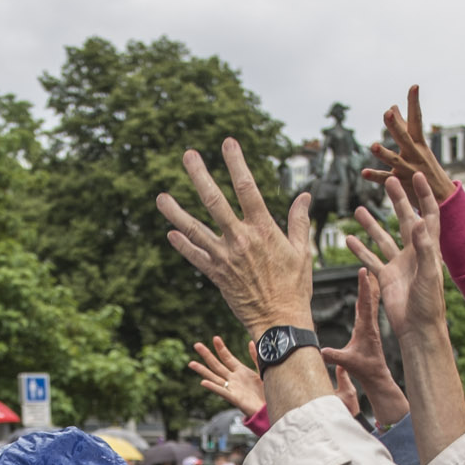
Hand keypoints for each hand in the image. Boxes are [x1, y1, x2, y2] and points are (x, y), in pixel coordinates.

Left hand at [159, 139, 314, 335]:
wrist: (280, 321)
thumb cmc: (295, 287)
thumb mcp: (302, 251)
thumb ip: (299, 221)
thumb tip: (304, 196)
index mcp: (263, 229)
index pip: (247, 187)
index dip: (236, 162)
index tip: (228, 143)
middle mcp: (240, 239)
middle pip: (214, 201)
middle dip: (199, 175)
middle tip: (188, 155)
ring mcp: (224, 257)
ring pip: (194, 229)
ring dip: (175, 212)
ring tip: (161, 197)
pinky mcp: (216, 274)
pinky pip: (194, 256)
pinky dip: (182, 244)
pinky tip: (171, 233)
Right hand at [189, 336, 264, 416]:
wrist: (271, 408)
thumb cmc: (266, 392)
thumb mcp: (262, 371)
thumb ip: (255, 357)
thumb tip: (251, 342)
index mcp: (240, 371)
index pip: (227, 357)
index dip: (221, 348)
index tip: (215, 338)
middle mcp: (233, 379)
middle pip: (217, 365)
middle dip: (207, 355)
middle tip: (197, 345)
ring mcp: (232, 388)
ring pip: (214, 377)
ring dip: (202, 370)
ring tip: (191, 363)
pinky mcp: (234, 399)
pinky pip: (222, 392)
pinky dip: (212, 387)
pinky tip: (203, 382)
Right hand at [319, 268, 409, 425]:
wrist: (377, 376)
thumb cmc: (365, 369)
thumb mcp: (348, 362)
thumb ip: (335, 356)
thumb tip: (321, 351)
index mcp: (366, 327)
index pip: (365, 302)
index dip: (364, 286)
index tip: (363, 269)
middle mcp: (369, 323)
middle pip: (370, 296)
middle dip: (368, 279)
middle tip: (368, 262)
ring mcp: (370, 325)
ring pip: (370, 301)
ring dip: (368, 286)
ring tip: (368, 271)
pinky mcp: (368, 329)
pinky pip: (367, 309)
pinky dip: (366, 297)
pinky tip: (364, 293)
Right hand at [347, 174, 446, 341]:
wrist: (418, 329)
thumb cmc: (429, 304)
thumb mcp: (428, 273)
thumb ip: (424, 247)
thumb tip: (418, 220)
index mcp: (428, 248)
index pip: (428, 214)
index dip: (424, 195)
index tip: (416, 176)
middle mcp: (414, 253)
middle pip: (405, 219)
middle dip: (397, 200)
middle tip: (388, 181)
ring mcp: (399, 265)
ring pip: (383, 239)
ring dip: (372, 225)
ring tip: (358, 210)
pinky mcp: (387, 278)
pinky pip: (371, 260)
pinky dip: (360, 250)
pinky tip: (348, 240)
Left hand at [361, 86, 456, 202]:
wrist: (441, 197)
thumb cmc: (427, 167)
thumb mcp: (419, 145)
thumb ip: (403, 126)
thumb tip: (392, 106)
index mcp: (419, 143)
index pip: (416, 120)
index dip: (414, 103)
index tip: (414, 86)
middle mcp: (414, 154)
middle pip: (404, 137)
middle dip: (396, 125)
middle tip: (387, 112)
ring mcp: (407, 169)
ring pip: (394, 160)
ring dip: (384, 153)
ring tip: (373, 146)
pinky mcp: (399, 184)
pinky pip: (385, 179)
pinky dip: (375, 175)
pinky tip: (364, 172)